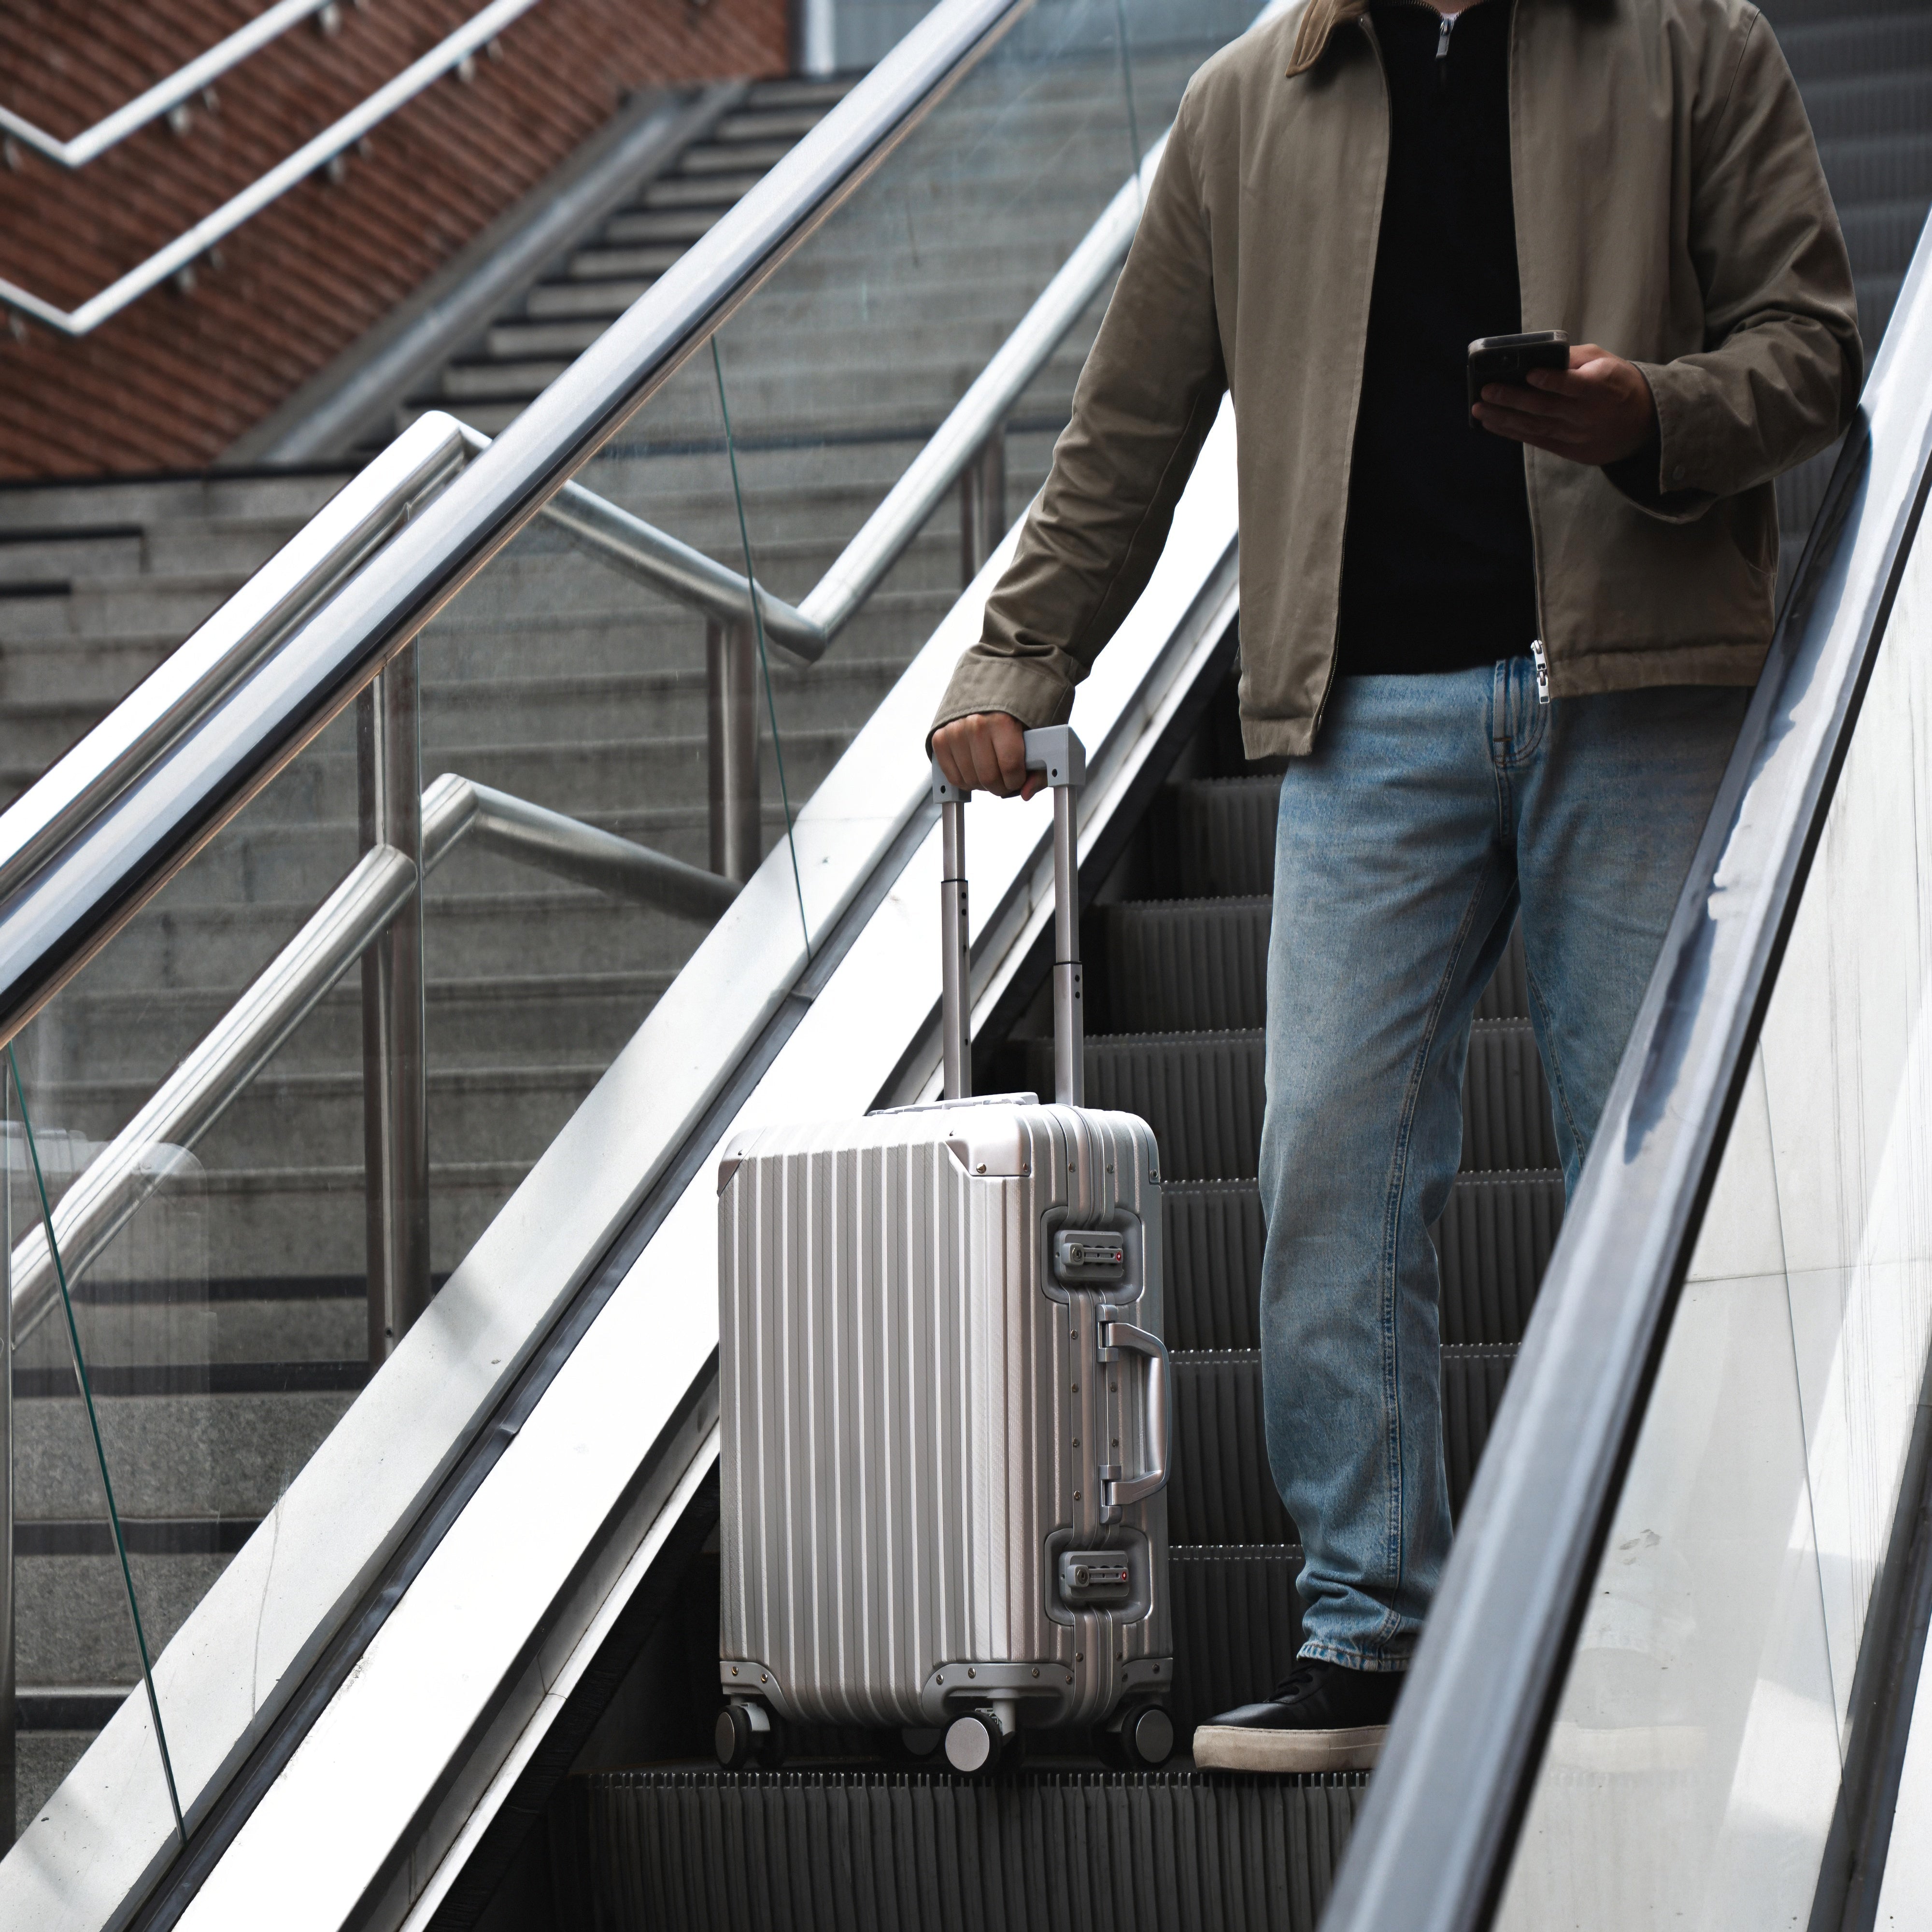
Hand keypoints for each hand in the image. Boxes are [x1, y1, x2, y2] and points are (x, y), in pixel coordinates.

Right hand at [931, 711, 1041, 799]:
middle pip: (988, 778)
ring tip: (990, 770)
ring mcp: (954, 731)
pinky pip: (952, 777)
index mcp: (1002, 721)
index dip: (1016, 780)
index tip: (1018, 776)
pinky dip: (965, 780)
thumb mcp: (1035, 734)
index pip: (1010, 768)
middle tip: (1004, 778)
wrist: (988, 683)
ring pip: (970, 780)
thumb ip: (1037, 767)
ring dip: (982, 784)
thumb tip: (1026, 792)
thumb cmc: (1014, 712)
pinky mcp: (940, 738)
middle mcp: (975, 725)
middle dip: (1000, 786)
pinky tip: (974, 769)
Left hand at [1473, 344, 1658, 467]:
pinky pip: (1536, 440)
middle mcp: (1588, 414)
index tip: (1530, 373)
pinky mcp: (1569, 449)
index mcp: (1602, 386)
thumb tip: (1536, 355)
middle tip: (1486, 391)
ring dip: (1504, 418)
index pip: (1575, 384)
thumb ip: (1572, 358)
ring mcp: (1577, 435)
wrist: (1642, 423)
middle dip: (1513, 399)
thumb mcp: (1604, 361)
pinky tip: (1491, 423)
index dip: (1552, 381)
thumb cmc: (1616, 382)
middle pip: (1546, 407)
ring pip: (1536, 427)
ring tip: (1479, 409)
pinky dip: (1511, 432)